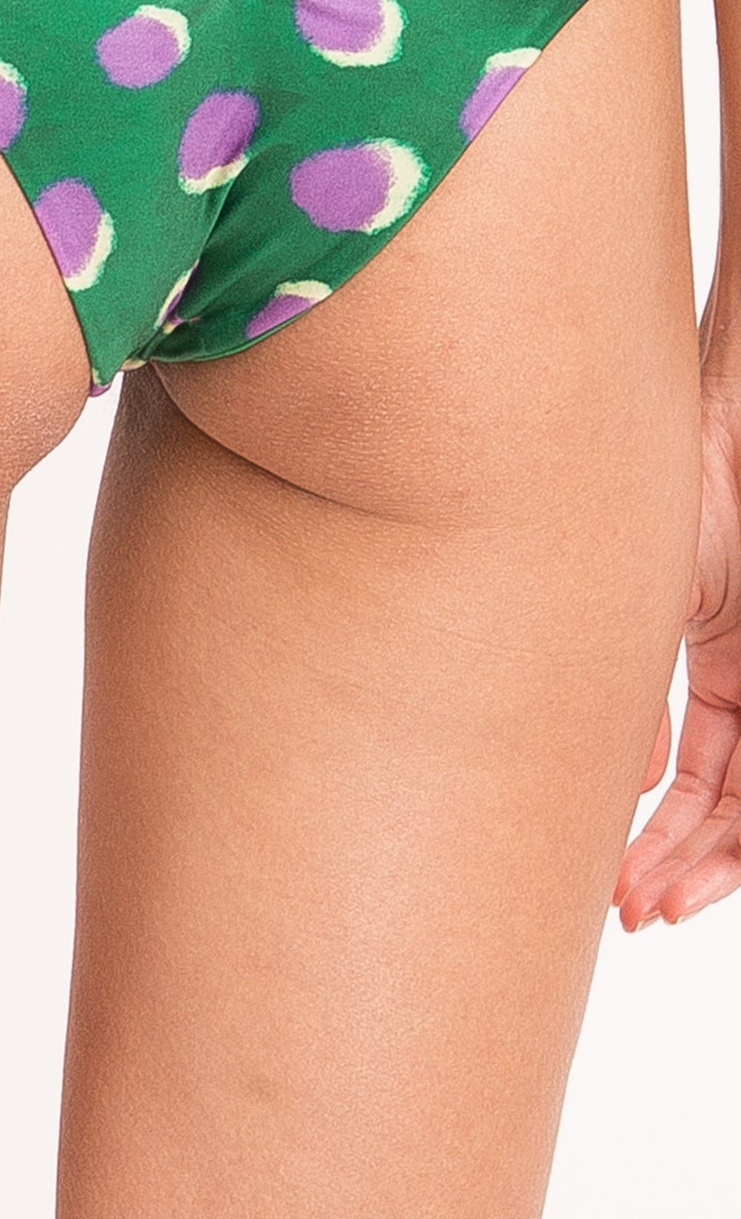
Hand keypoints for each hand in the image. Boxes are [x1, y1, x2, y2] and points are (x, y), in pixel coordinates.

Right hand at [614, 376, 740, 927]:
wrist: (710, 442)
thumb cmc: (667, 499)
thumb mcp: (648, 608)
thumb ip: (636, 693)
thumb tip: (627, 779)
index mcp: (721, 668)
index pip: (698, 779)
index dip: (663, 838)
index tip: (620, 879)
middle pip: (727, 808)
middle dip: (680, 866)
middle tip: (634, 908)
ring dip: (701, 864)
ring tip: (651, 902)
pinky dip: (729, 832)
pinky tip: (683, 856)